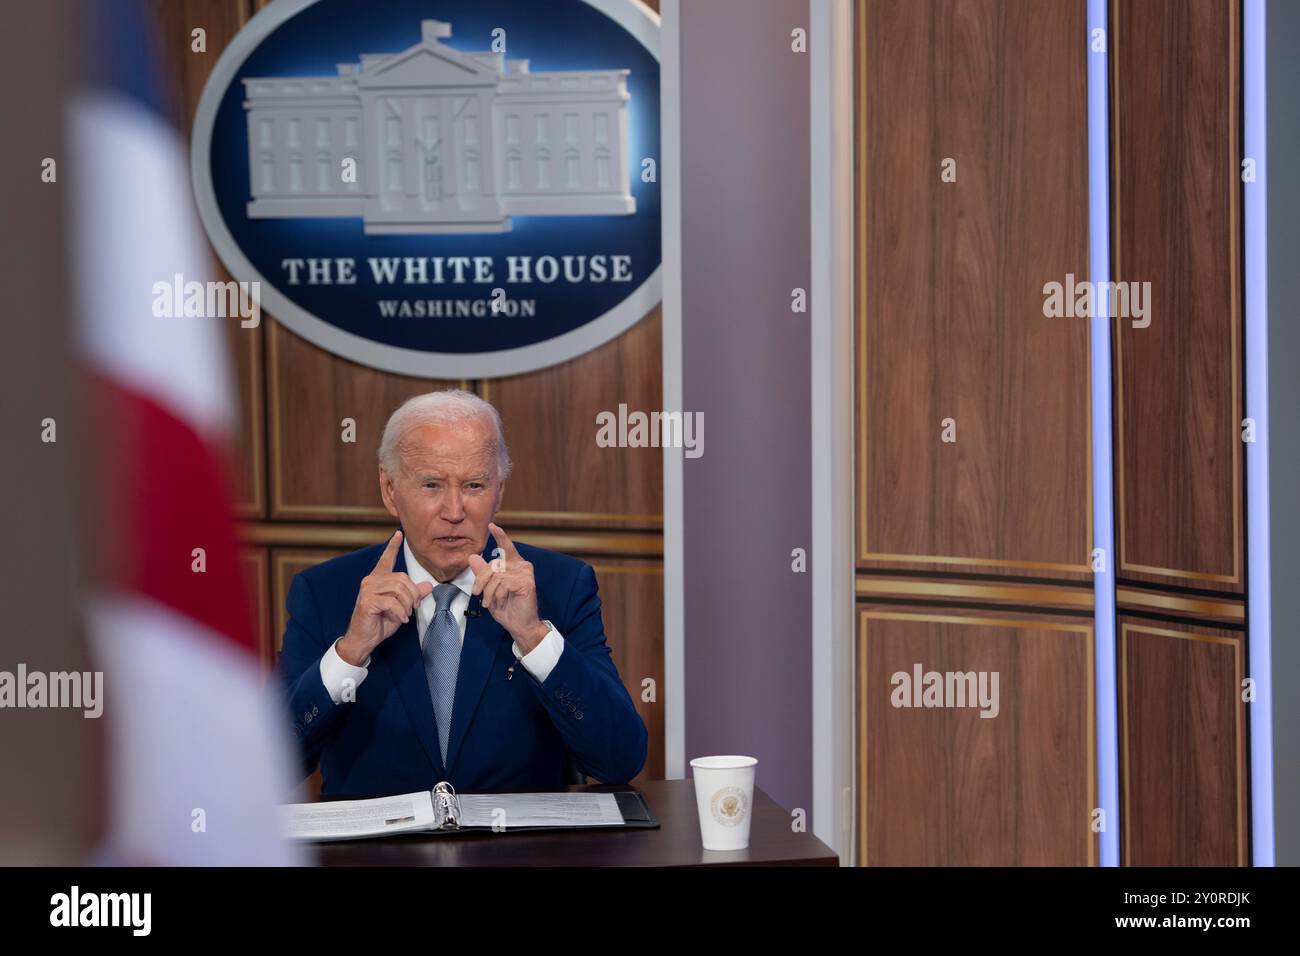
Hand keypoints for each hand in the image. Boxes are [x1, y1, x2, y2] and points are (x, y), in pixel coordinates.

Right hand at [337, 531, 432, 665]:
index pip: (386, 559)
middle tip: (413, 608)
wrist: (364, 639)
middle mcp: (371, 580)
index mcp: (378, 579)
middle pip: (402, 578)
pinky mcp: (367, 601)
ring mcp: (367, 590)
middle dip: (413, 594)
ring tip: (405, 614)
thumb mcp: (402, 607)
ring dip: (407, 604)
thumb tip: (429, 586)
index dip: (393, 546)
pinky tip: (400, 619)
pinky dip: (400, 613)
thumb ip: (413, 595)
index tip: (399, 534)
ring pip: (398, 589)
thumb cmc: (380, 622)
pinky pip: (392, 602)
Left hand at [468, 523, 548, 652]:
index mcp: (513, 565)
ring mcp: (525, 573)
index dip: (499, 536)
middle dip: (481, 580)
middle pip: (493, 564)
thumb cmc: (506, 607)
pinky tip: (500, 601)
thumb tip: (472, 557)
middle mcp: (521, 565)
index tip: (491, 525)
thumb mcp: (489, 589)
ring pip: (496, 575)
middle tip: (477, 593)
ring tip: (489, 602)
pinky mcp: (527, 582)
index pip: (506, 546)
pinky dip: (497, 594)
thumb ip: (482, 573)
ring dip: (488, 591)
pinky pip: (503, 583)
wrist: (519, 625)